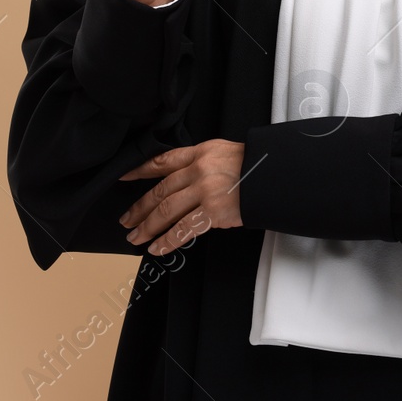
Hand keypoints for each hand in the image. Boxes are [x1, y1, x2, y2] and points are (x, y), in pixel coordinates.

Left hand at [117, 140, 243, 254]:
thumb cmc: (255, 164)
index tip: (124, 177)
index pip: (162, 161)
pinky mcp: (213, 212)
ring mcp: (204, 192)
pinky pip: (183, 229)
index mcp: (199, 153)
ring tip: (136, 237)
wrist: (276, 174)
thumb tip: (182, 179)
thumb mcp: (224, 152)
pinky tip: (158, 248)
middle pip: (159, 191)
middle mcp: (198, 170)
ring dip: (147, 227)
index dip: (140, 170)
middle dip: (139, 208)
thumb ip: (201, 163)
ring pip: (166, 211)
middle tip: (127, 220)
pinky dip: (167, 241)